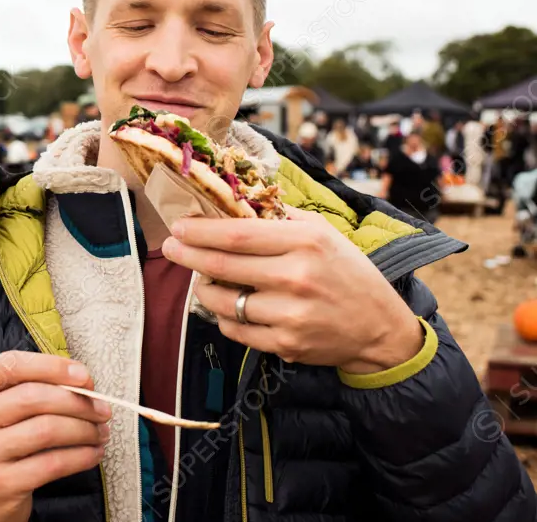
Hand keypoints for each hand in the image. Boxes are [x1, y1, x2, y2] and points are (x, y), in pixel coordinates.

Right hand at [0, 350, 110, 521]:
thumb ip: (29, 389)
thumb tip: (82, 382)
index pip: (10, 365)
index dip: (51, 366)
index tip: (84, 377)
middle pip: (33, 397)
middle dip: (77, 402)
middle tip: (102, 410)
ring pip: (46, 430)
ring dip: (84, 429)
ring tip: (99, 432)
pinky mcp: (0, 484)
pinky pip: (53, 463)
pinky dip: (81, 456)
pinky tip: (92, 454)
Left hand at [162, 206, 423, 373]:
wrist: (379, 328)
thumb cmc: (347, 272)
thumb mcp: (323, 233)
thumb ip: (280, 218)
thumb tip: (233, 204)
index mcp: (305, 242)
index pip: (237, 235)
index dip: (200, 231)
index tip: (178, 227)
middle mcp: (296, 277)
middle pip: (222, 265)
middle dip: (187, 255)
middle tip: (170, 248)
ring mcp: (290, 314)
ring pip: (223, 301)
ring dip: (204, 288)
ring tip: (203, 279)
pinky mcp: (285, 344)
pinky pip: (235, 329)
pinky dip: (225, 316)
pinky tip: (231, 306)